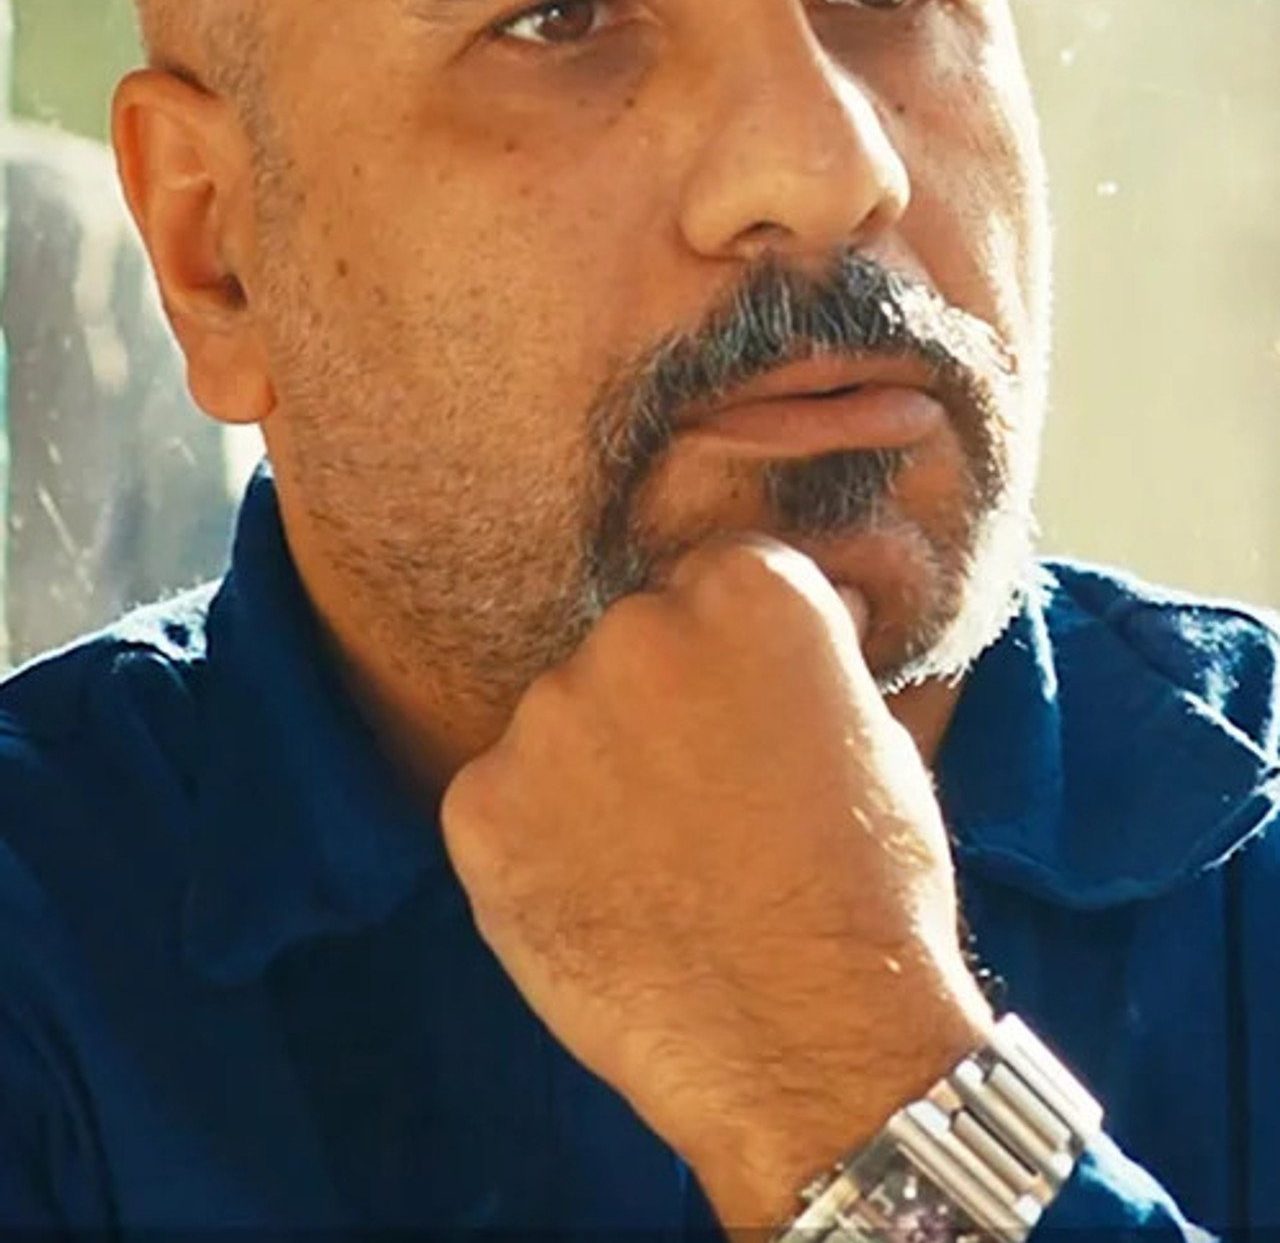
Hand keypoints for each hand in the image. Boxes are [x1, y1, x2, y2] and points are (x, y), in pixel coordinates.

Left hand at [438, 535, 992, 1233]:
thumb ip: (816, 657)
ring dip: (592, 776)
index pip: (710, 581)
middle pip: (630, 644)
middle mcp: (637, 628)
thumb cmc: (870, 896)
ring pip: (561, 725)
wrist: (811, 1046)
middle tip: (703, 807)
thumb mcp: (878, 738)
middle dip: (656, 708)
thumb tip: (827, 603)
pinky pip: (499, 802)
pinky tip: (601, 904)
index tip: (744, 720)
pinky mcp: (480, 806)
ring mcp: (549, 717)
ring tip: (658, 871)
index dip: (728, 659)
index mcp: (748, 590)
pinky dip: (533, 846)